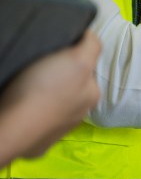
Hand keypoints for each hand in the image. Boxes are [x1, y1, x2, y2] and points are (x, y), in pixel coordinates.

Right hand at [0, 32, 101, 164]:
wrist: (12, 128)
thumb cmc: (46, 90)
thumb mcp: (77, 60)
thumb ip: (91, 47)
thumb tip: (91, 37)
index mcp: (91, 95)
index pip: (86, 70)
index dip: (72, 58)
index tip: (54, 54)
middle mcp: (80, 115)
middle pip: (71, 88)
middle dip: (59, 78)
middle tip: (38, 68)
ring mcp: (57, 131)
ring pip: (54, 105)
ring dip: (44, 95)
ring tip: (26, 85)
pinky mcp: (36, 141)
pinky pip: (36, 120)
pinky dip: (31, 111)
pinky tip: (21, 103)